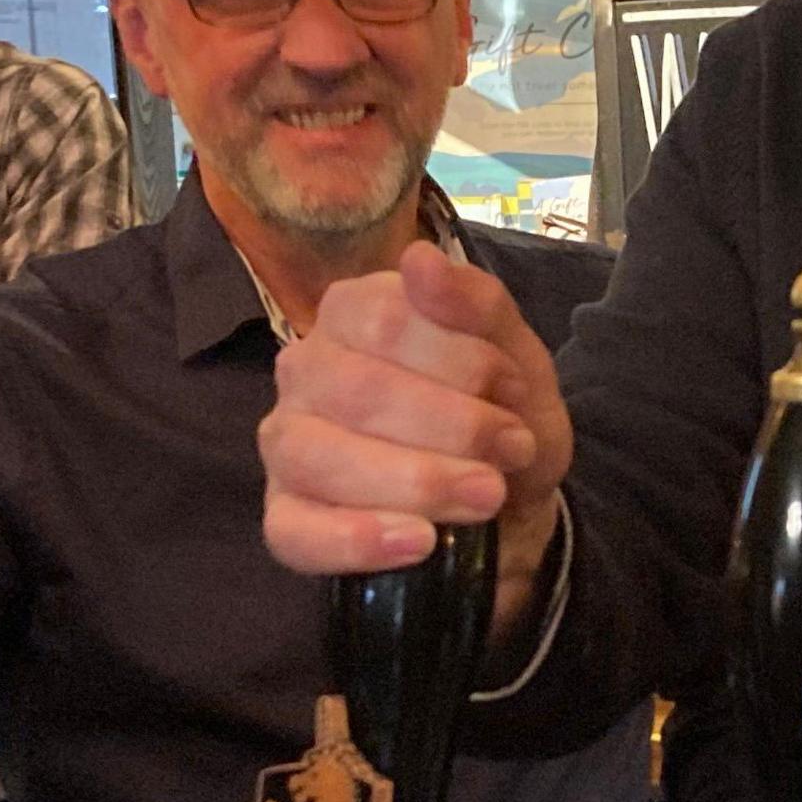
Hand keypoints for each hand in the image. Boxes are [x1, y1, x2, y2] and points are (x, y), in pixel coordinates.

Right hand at [256, 245, 569, 627]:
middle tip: (513, 450)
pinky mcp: (285, 517)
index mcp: (354, 312)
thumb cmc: (499, 415)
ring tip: (484, 497)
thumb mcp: (516, 356)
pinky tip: (417, 542)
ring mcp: (286, 444)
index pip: (387, 320)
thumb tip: (419, 259)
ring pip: (319, 458)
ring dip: (418, 481)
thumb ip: (477, 304)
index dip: (464, 361)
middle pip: (359, 391)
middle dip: (454, 427)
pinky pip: (294, 532)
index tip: (516, 392)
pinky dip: (358, 539)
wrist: (507, 504)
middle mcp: (306, 370)